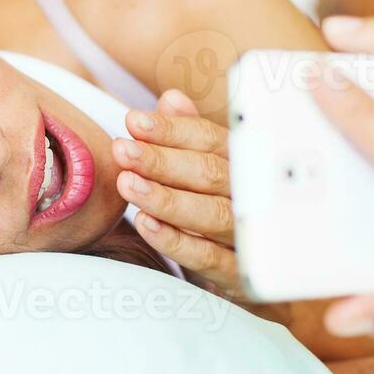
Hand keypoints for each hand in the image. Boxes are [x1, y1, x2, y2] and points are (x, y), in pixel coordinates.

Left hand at [111, 90, 242, 297]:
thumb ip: (189, 135)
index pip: (209, 139)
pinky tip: (145, 223)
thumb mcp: (206, 168)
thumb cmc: (220, 207)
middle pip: (210, 173)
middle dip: (162, 161)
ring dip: (166, 198)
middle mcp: (251, 196)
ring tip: (127, 184)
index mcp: (243, 163)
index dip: (171, 129)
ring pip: (211, 214)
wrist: (249, 272)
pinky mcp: (239, 275)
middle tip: (122, 150)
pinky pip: (209, 258)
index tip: (133, 122)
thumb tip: (171, 98)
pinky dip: (176, 241)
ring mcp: (248, 237)